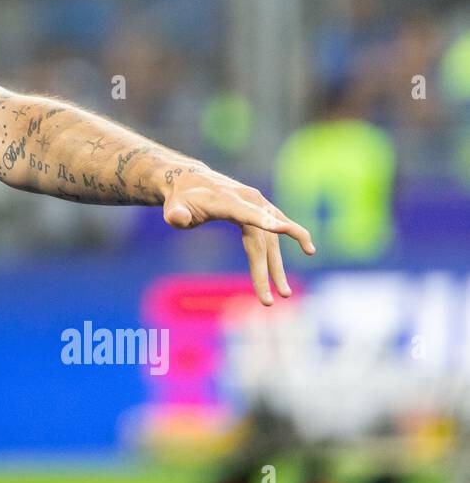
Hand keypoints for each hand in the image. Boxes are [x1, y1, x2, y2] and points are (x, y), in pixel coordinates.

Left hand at [160, 165, 315, 305]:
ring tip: (284, 294)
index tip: (284, 228)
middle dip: (265, 271)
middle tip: (267, 301)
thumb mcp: (173, 207)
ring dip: (278, 267)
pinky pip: (281, 224)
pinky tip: (309, 249)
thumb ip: (176, 214)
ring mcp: (258, 203)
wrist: (191, 181)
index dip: (264, 221)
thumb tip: (178, 218)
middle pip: (260, 239)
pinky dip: (296, 235)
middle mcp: (248, 199)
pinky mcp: (263, 207)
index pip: (246, 213)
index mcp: (226, 199)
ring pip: (272, 239)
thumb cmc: (181, 199)